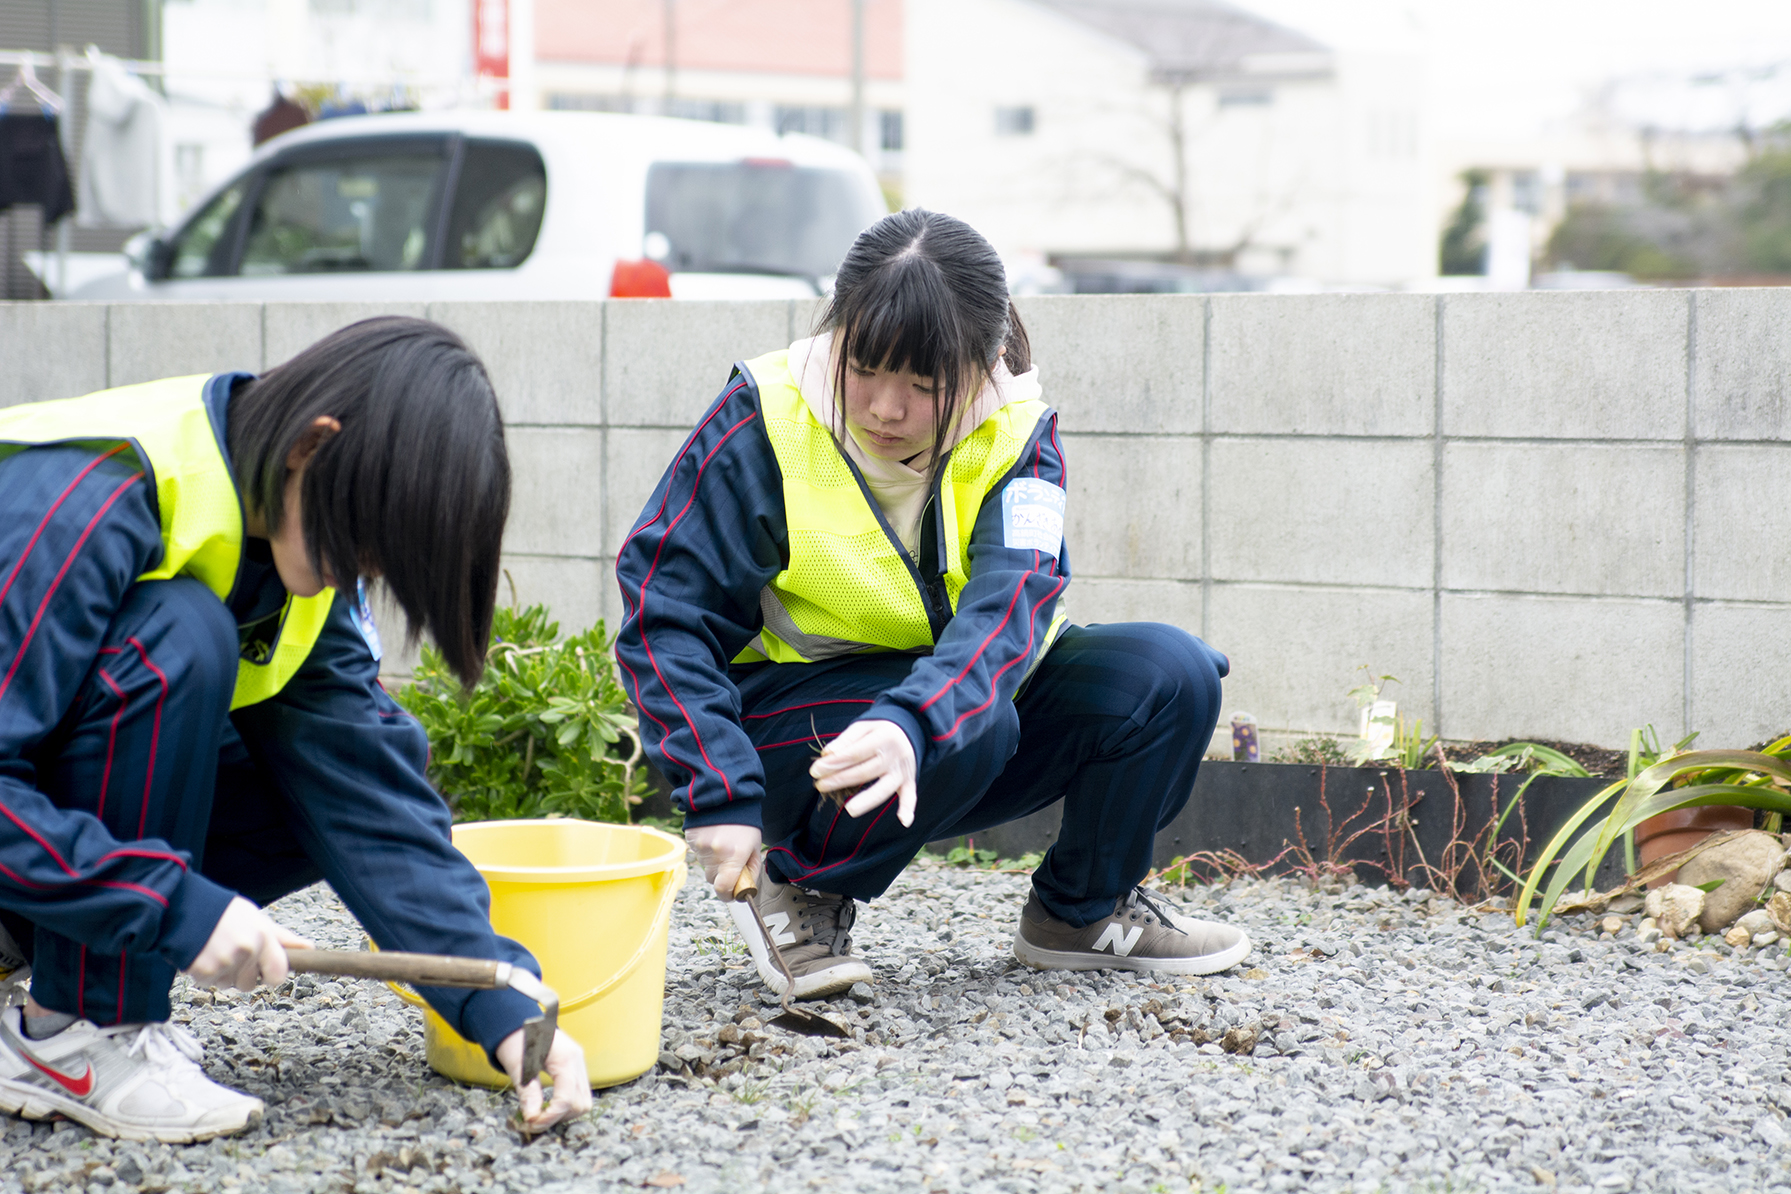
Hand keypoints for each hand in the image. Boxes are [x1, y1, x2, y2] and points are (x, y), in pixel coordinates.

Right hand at [184, 896, 313, 990]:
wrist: (182, 907)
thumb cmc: (223, 912)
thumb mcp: (257, 918)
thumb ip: (282, 937)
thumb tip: (309, 948)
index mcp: (263, 937)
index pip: (279, 974)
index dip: (271, 975)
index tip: (263, 970)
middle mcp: (247, 951)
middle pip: (251, 984)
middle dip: (242, 974)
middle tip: (232, 953)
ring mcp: (224, 962)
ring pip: (229, 985)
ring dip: (222, 973)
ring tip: (215, 949)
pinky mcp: (203, 971)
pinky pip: (209, 983)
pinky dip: (205, 973)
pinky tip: (202, 954)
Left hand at [497, 1026, 589, 1131]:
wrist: (518, 1021)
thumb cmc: (516, 1040)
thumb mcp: (518, 1066)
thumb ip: (528, 1092)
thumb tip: (533, 1118)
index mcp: (566, 1058)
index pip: (567, 1099)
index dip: (550, 1117)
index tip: (531, 1123)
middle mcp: (578, 1061)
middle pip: (580, 1104)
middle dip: (558, 1117)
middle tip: (534, 1120)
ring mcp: (579, 1064)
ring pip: (583, 1101)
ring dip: (563, 1113)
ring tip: (540, 1113)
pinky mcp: (575, 1068)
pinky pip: (578, 1094)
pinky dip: (564, 1105)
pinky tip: (547, 1104)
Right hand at [684, 822, 762, 897]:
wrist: (727, 797)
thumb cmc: (745, 823)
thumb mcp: (755, 847)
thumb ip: (751, 870)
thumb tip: (746, 890)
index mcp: (734, 856)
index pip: (723, 889)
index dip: (727, 895)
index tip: (731, 894)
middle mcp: (715, 854)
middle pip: (713, 879)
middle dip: (721, 875)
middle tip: (730, 861)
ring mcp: (701, 846)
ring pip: (705, 866)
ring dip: (713, 861)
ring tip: (722, 843)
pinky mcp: (691, 839)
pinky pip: (697, 854)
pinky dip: (705, 850)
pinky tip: (713, 837)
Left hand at [810, 719, 916, 825]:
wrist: (908, 731)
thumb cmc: (878, 731)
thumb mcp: (863, 726)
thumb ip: (846, 739)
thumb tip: (828, 753)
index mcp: (883, 738)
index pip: (855, 753)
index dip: (834, 762)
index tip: (816, 770)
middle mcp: (895, 755)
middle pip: (865, 772)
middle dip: (841, 779)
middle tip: (820, 785)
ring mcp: (902, 771)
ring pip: (884, 788)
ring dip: (867, 800)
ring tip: (849, 809)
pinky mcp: (908, 781)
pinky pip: (910, 796)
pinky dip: (909, 808)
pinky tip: (904, 821)